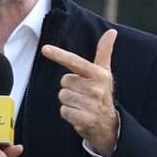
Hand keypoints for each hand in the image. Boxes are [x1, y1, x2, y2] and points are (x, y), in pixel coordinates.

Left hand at [40, 29, 118, 156]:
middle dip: (70, 88)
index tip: (45, 49)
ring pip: (62, 96)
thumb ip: (104, 52)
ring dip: (68, 101)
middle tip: (83, 94)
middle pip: (64, 81)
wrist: (109, 125)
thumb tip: (112, 31)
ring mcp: (91, 105)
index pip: (75, 62)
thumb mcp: (104, 73)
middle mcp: (96, 88)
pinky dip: (68, 114)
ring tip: (81, 105)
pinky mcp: (85, 119)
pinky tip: (79, 115)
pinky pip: (63, 111)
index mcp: (99, 75)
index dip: (60, 55)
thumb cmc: (102, 94)